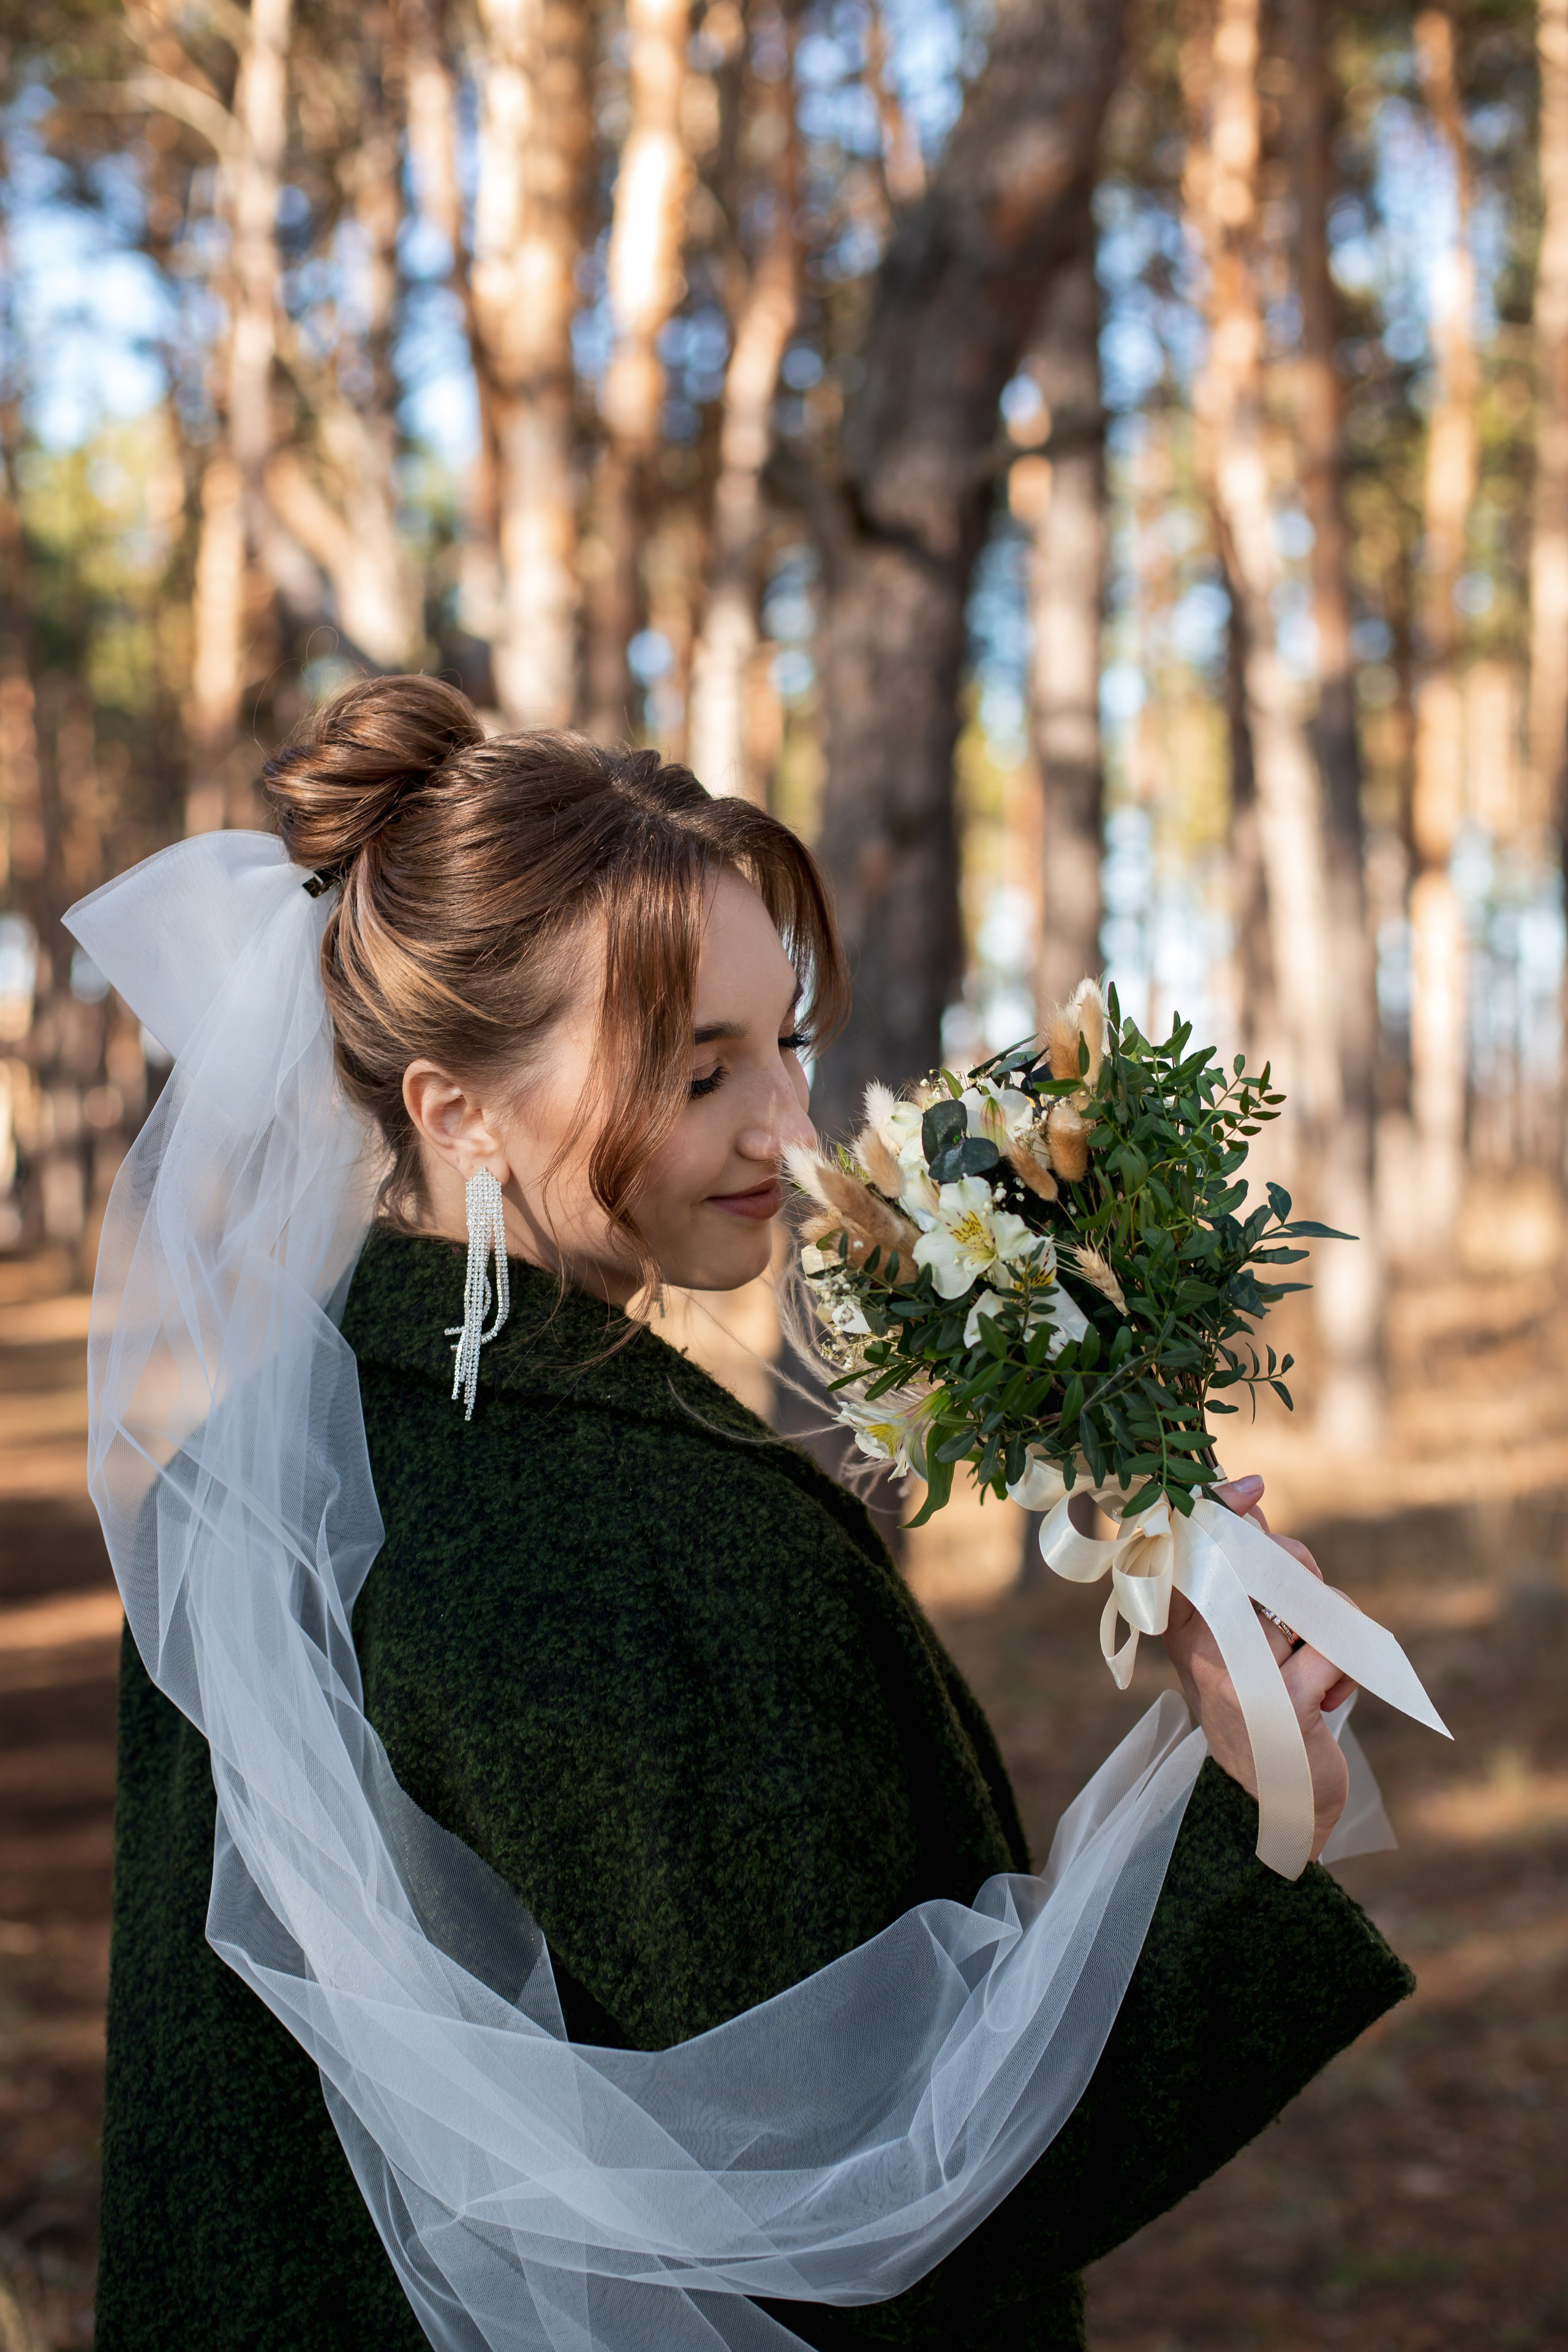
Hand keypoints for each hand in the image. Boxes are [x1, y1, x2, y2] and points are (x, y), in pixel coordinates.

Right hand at [1162, 1474, 1357, 1861]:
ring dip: (1330, 1631)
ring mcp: (1241, 1674)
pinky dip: (1346, 1672)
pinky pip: (1336, 1648)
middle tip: (1306, 1615)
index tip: (1252, 1488)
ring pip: (1310, 1603)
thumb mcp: (1245, 1642)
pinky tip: (1326, 1702)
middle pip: (1264, 1562)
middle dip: (1301, 1570)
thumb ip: (1247, 1577)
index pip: (1194, 1547)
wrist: (1275, 1807)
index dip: (1221, 1507)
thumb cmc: (1262, 1715)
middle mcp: (1201, 1645)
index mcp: (1183, 1625)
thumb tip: (1250, 1501)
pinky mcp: (1285, 1701)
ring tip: (1313, 1670)